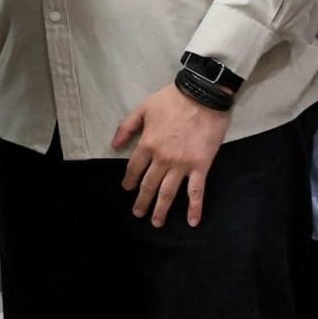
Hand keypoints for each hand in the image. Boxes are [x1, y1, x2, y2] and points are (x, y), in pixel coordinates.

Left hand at [113, 84, 229, 227]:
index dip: (128, 181)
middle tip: (138, 213)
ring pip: (169, 192)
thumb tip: (114, 145)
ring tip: (156, 222)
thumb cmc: (171, 100)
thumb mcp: (142, 108)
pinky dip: (194, 208)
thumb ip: (126, 127)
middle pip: (149, 185)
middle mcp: (162, 158)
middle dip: (142, 201)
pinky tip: (192, 221)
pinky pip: (197, 191)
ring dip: (161, 209)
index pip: (134, 169)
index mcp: (147, 144)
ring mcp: (182, 164)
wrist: (203, 96)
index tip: (126, 189)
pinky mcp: (201, 166)